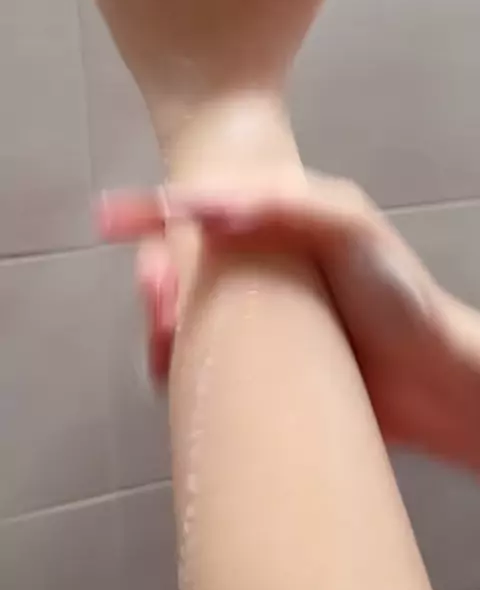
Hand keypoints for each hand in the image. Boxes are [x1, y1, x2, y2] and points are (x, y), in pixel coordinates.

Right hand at [100, 174, 479, 468]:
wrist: (430, 383)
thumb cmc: (399, 302)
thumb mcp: (354, 233)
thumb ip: (291, 208)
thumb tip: (214, 206)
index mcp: (283, 222)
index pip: (204, 206)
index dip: (158, 210)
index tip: (112, 218)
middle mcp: (264, 264)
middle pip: (183, 258)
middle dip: (155, 276)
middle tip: (158, 305)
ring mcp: (258, 313)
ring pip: (184, 308)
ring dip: (160, 323)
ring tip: (166, 345)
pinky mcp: (257, 359)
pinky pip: (199, 352)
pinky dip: (175, 359)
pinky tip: (173, 371)